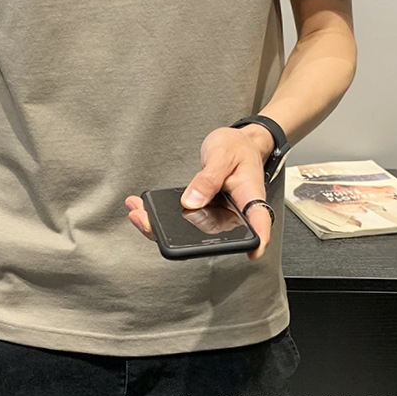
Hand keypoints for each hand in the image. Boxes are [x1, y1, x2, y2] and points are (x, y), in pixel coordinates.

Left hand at [125, 125, 274, 260]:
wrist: (236, 141)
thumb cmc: (237, 147)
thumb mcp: (222, 156)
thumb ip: (208, 178)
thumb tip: (192, 202)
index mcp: (250, 198)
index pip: (259, 224)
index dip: (257, 242)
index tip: (251, 254)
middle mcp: (235, 212)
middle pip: (214, 236)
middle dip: (180, 239)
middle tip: (149, 224)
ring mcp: (218, 213)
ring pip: (193, 230)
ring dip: (162, 226)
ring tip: (137, 213)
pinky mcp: (203, 208)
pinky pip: (184, 216)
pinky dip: (161, 213)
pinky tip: (142, 205)